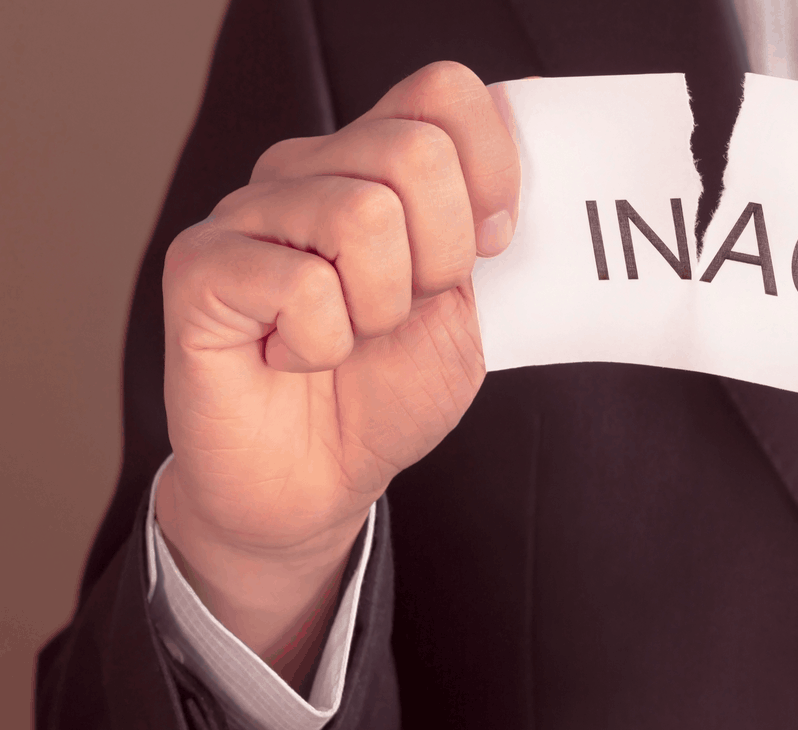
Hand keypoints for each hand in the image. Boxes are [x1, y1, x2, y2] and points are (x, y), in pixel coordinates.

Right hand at [156, 61, 517, 682]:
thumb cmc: (384, 394)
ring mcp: (248, 212)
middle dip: (441, 255)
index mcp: (376, 165)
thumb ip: (484, 243)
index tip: (493, 246)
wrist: (315, 481)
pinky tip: (292, 356)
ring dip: (379, 309)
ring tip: (348, 336)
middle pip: (412, 151)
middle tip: (408, 310)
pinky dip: (320, 345)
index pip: (444, 94)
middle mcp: (308, 170)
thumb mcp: (467, 314)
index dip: (491, 167)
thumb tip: (513, 190)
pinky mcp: (199, 265)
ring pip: (360, 214)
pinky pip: (299, 285)